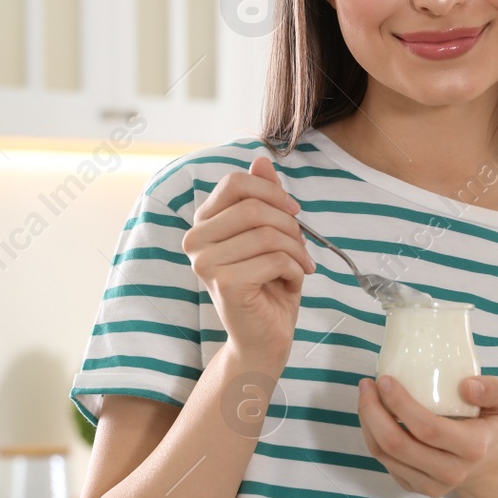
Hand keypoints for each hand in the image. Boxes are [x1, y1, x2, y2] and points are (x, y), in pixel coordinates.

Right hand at [182, 155, 314, 363]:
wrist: (265, 337)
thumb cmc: (268, 286)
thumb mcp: (271, 234)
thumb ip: (263, 198)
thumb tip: (260, 160)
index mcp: (204, 223)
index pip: (235, 183)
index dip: (271, 191)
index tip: (294, 212)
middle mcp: (195, 240)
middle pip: (254, 207)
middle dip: (290, 225)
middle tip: (301, 247)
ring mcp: (205, 262)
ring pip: (268, 233)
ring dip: (296, 250)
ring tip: (299, 267)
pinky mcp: (223, 283)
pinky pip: (274, 258)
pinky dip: (295, 269)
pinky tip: (291, 282)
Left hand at [356, 373, 497, 497]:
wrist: (487, 460)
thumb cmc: (488, 422)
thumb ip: (494, 389)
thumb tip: (466, 386)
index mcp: (473, 448)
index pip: (427, 428)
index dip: (400, 403)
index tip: (385, 379)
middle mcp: (451, 472)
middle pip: (397, 444)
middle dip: (373, 411)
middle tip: (367, 384)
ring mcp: (431, 484)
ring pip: (384, 454)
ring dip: (367, 421)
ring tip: (366, 394)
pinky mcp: (415, 487)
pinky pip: (384, 461)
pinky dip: (371, 435)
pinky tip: (372, 414)